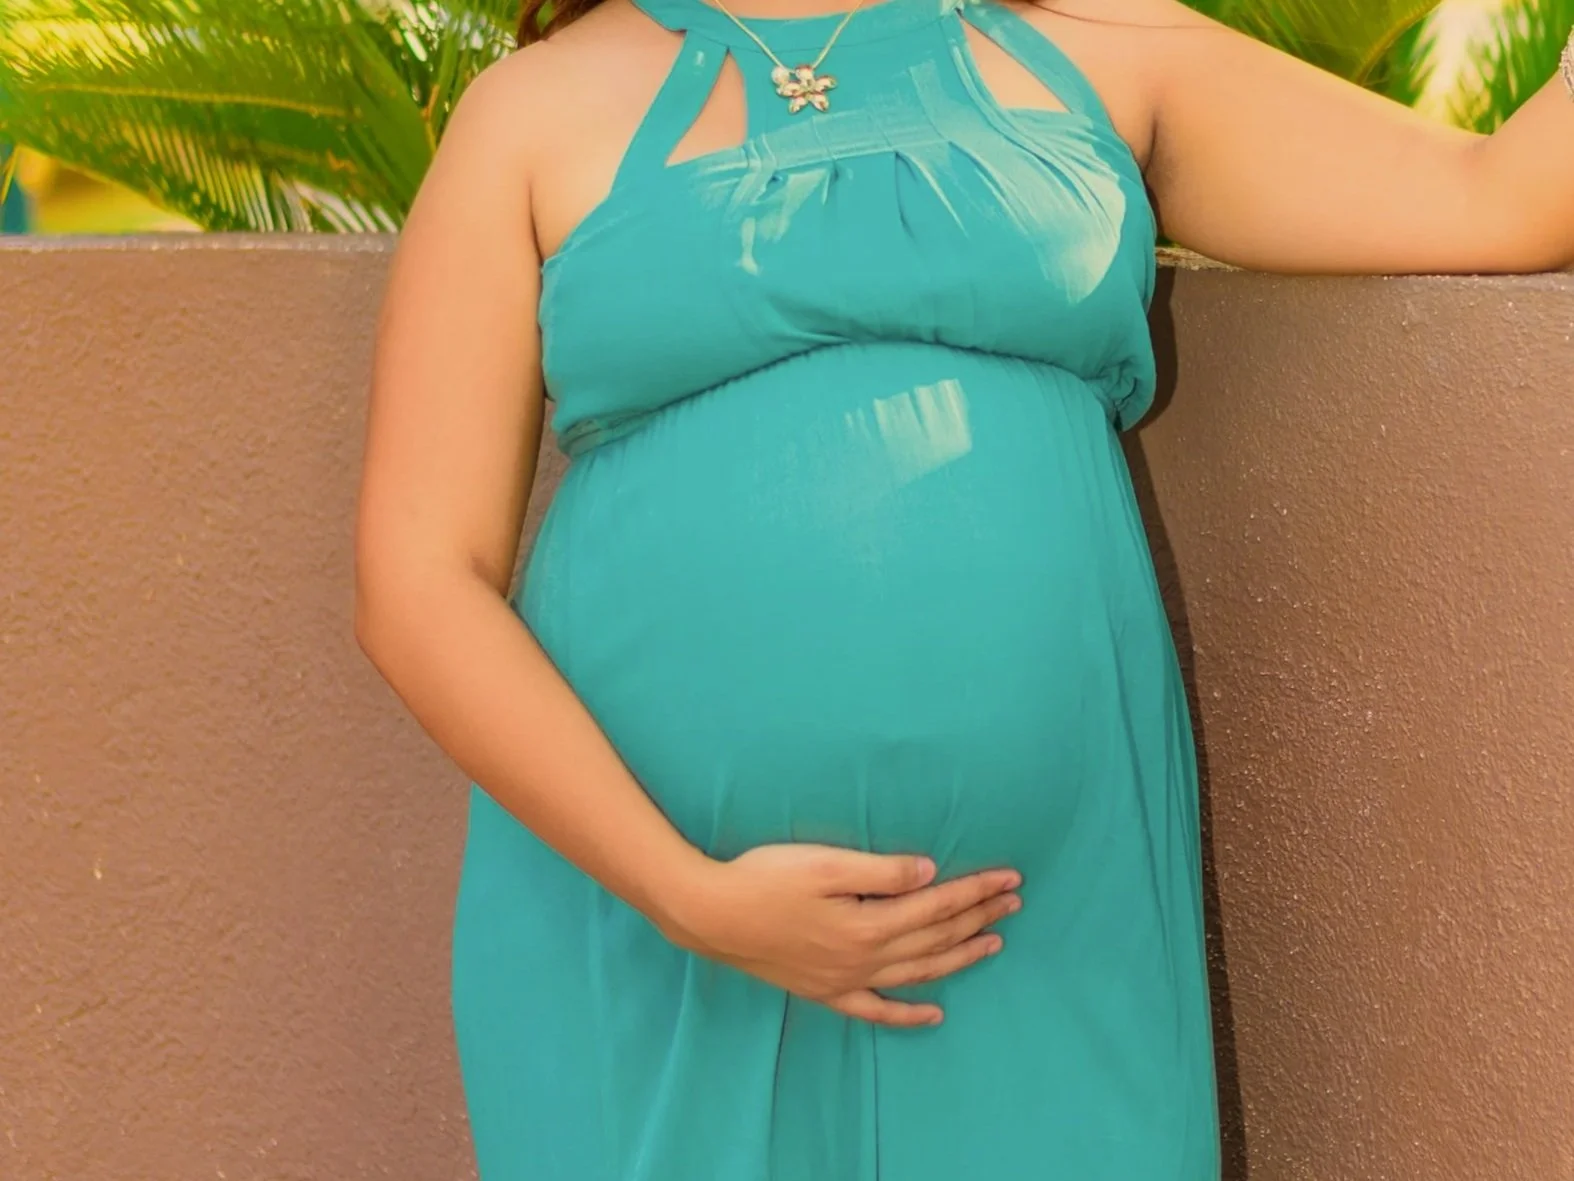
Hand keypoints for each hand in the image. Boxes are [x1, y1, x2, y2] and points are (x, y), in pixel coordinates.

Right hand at [658, 844, 1021, 1027]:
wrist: (710, 915)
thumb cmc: (764, 878)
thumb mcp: (824, 863)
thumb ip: (881, 871)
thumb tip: (930, 873)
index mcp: (869, 923)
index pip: (938, 904)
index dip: (977, 890)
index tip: (1009, 878)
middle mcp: (865, 958)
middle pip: (936, 937)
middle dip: (979, 917)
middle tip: (1014, 901)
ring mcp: (847, 980)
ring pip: (919, 972)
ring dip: (960, 957)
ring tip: (994, 943)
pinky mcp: (826, 991)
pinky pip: (877, 1010)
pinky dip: (909, 1014)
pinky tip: (935, 1015)